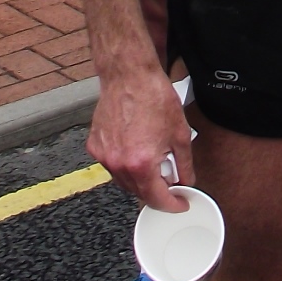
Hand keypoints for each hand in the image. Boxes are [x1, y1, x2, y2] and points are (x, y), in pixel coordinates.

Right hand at [87, 60, 195, 211]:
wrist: (129, 76)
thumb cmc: (154, 98)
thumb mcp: (180, 133)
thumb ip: (184, 164)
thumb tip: (186, 181)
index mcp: (142, 164)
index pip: (157, 199)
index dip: (173, 204)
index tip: (180, 203)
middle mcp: (119, 164)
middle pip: (139, 193)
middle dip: (157, 192)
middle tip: (171, 182)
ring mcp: (104, 156)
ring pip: (124, 182)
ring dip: (140, 180)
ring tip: (154, 164)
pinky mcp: (95, 146)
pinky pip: (112, 166)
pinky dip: (125, 165)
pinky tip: (136, 151)